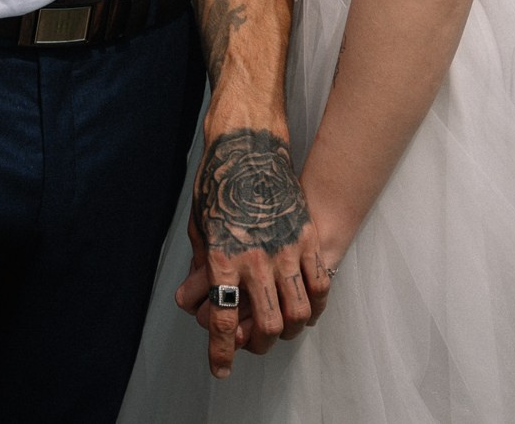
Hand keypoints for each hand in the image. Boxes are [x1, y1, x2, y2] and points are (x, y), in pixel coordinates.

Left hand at [172, 129, 327, 377]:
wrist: (248, 146)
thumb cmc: (218, 184)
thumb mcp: (199, 226)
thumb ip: (200, 267)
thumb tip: (194, 301)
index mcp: (223, 257)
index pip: (223, 319)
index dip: (220, 351)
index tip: (221, 369)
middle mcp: (256, 259)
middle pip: (267, 323)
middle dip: (258, 343)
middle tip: (251, 342)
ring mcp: (286, 250)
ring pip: (298, 311)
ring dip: (288, 328)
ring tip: (279, 327)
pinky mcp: (306, 239)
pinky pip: (320, 285)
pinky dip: (315, 304)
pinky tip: (305, 305)